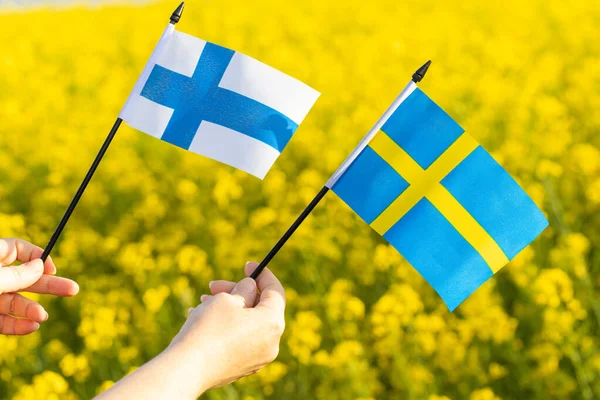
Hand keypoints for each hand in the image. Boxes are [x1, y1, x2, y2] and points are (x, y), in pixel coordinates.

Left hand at [0, 238, 78, 334]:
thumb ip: (16, 275)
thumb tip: (40, 266)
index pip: (16, 249)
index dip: (36, 256)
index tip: (51, 270)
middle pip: (23, 277)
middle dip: (47, 285)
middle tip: (73, 289)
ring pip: (14, 302)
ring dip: (31, 309)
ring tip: (42, 316)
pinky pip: (2, 321)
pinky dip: (17, 325)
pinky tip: (31, 327)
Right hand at [170, 262, 285, 393]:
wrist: (187, 368)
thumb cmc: (208, 328)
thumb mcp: (227, 299)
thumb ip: (244, 290)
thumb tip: (251, 288)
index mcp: (273, 322)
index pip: (275, 291)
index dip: (262, 275)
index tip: (247, 265)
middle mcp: (271, 342)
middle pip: (260, 307)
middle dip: (237, 292)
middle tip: (214, 285)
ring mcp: (258, 358)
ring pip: (246, 323)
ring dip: (227, 308)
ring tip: (202, 301)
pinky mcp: (242, 367)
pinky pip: (238, 339)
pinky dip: (225, 325)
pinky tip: (201, 317)